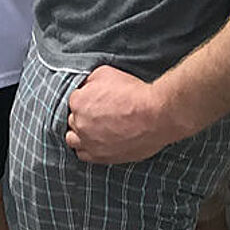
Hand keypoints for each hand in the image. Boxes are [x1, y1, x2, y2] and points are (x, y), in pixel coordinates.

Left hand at [65, 65, 181, 163]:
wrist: (156, 116)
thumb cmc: (135, 94)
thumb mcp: (106, 73)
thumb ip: (89, 81)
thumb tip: (85, 86)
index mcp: (78, 102)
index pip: (74, 100)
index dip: (86, 98)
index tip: (96, 100)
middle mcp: (80, 123)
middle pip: (73, 120)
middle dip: (82, 116)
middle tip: (97, 113)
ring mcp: (89, 142)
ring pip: (73, 140)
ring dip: (80, 133)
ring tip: (93, 129)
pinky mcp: (102, 157)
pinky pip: (84, 155)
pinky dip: (87, 148)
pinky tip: (96, 142)